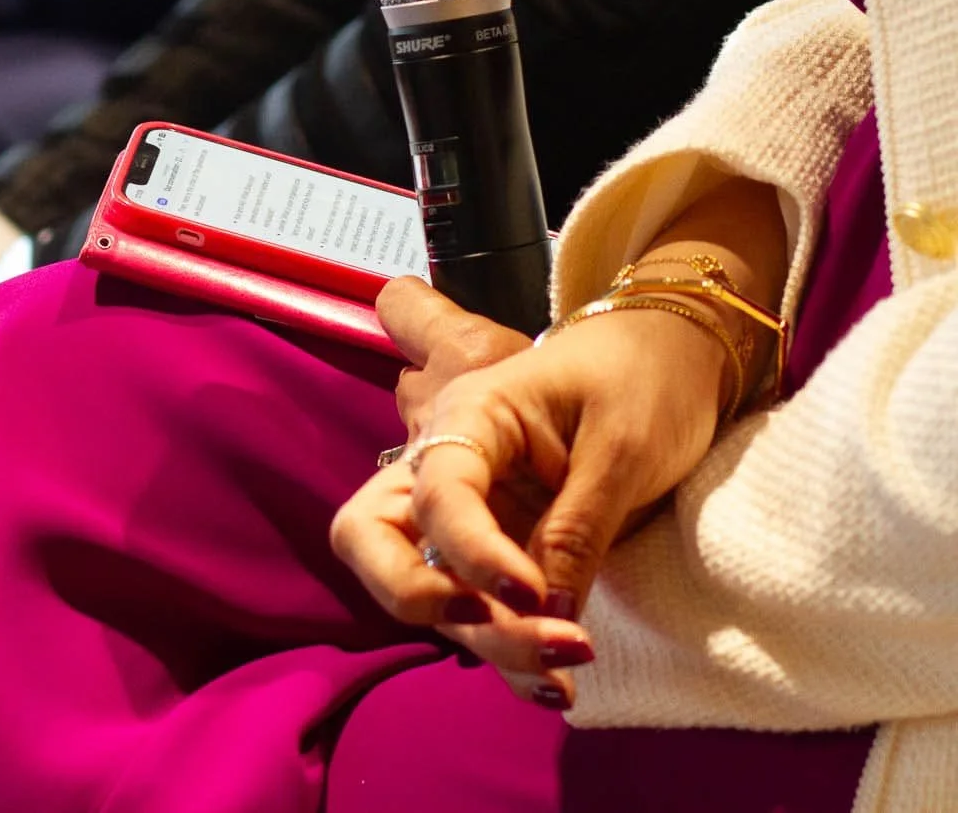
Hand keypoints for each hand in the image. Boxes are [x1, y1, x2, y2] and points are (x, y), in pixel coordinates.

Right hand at [330, 283, 734, 705]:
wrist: (681, 362)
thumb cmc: (646, 378)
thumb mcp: (623, 445)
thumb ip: (577, 525)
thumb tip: (548, 609)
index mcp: (470, 417)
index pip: (437, 494)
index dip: (471, 552)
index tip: (534, 594)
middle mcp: (448, 470)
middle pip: (370, 539)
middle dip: (411, 594)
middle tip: (480, 619)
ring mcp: (470, 518)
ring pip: (429, 592)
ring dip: (483, 641)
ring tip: (565, 673)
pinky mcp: (503, 555)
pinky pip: (481, 614)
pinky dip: (507, 656)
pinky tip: (557, 688)